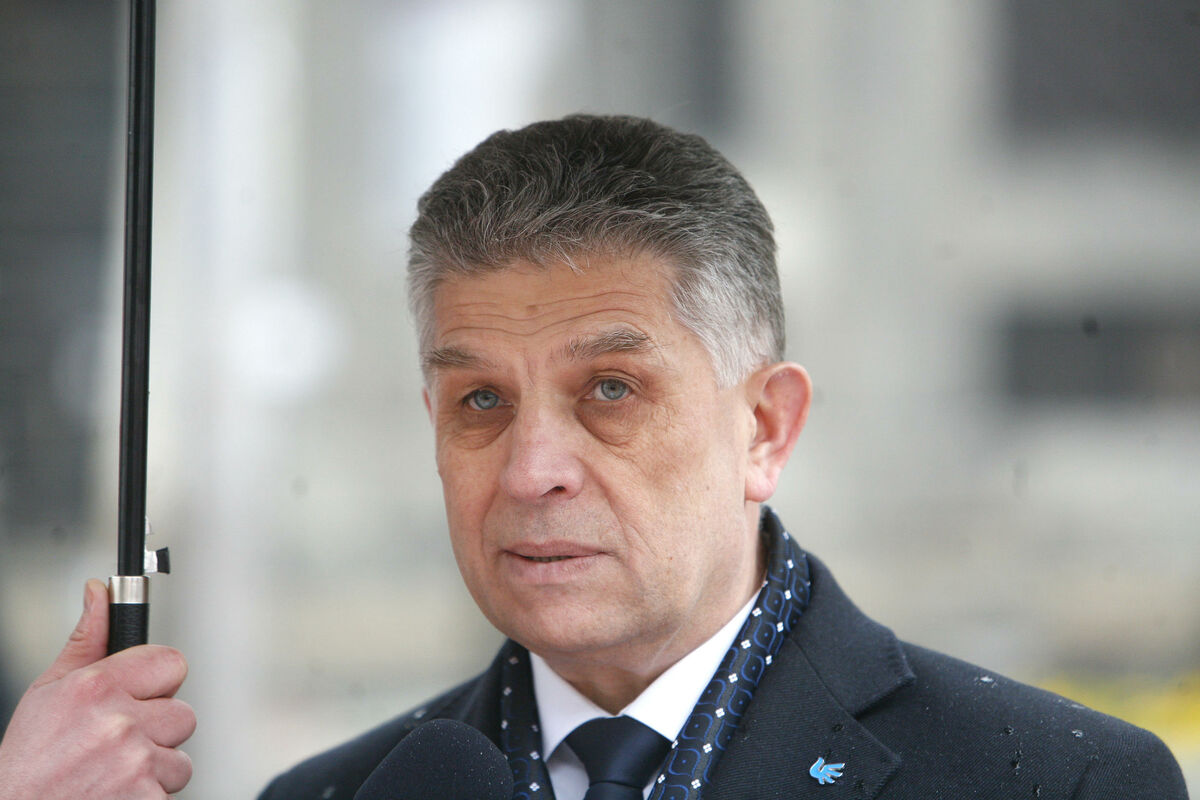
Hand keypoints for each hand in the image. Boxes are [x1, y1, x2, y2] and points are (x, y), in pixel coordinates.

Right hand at [0, 580, 194, 798]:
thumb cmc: (26, 764)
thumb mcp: (47, 693)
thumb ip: (86, 640)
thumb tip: (99, 593)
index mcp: (96, 688)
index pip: (172, 662)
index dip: (159, 683)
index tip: (143, 696)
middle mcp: (119, 724)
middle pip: (183, 714)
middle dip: (157, 731)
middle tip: (116, 746)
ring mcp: (135, 764)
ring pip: (180, 758)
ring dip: (155, 769)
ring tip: (111, 775)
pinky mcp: (146, 799)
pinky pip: (172, 791)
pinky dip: (150, 796)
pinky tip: (116, 794)